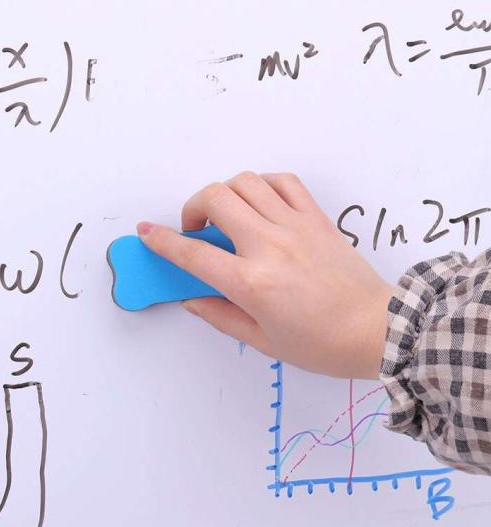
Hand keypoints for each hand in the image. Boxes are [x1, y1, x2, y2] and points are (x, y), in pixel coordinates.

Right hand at [137, 171, 393, 378]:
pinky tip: (259, 203)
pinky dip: (262, 185)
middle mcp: (269, 245)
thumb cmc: (322, 344)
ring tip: (227, 215)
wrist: (378, 329)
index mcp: (252, 282)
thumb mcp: (263, 340)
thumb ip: (220, 315)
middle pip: (215, 199)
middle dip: (192, 208)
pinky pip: (283, 182)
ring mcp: (294, 226)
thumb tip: (191, 297)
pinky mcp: (316, 217)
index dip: (163, 241)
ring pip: (245, 182)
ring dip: (225, 193)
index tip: (147, 232)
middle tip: (195, 228)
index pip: (193, 253)